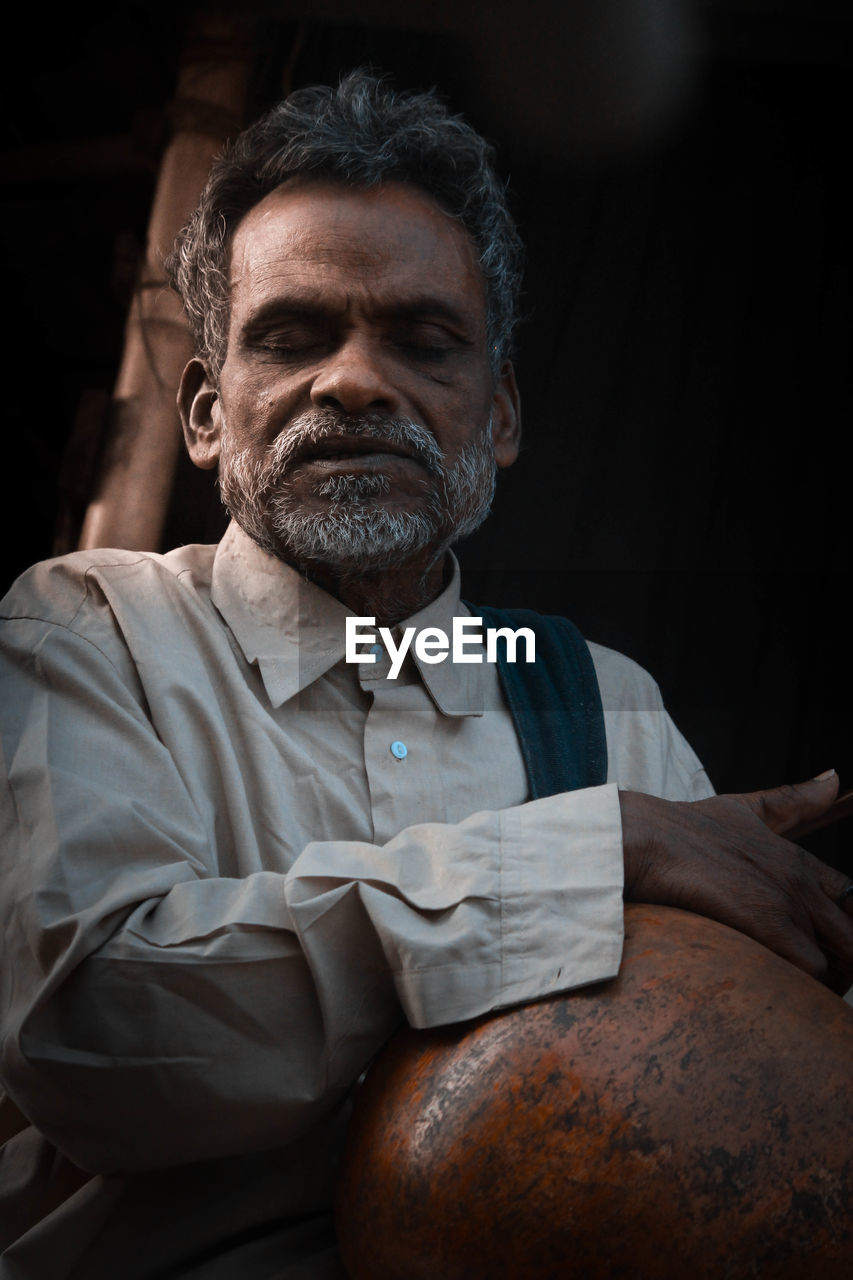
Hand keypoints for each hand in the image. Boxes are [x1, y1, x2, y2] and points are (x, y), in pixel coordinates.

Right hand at [619, 772, 852, 992]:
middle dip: (844, 954)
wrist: (650, 838)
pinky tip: (788, 988)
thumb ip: (793, 800)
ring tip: (805, 989)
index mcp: (797, 859)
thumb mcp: (747, 808)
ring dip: (832, 977)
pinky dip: (809, 986)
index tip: (829, 938)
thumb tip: (835, 778)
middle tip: (823, 974)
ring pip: (845, 955)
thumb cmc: (687, 826)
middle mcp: (801, 882)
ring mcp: (788, 903)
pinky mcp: (770, 925)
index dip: (846, 920)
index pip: (851, 895)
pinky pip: (815, 970)